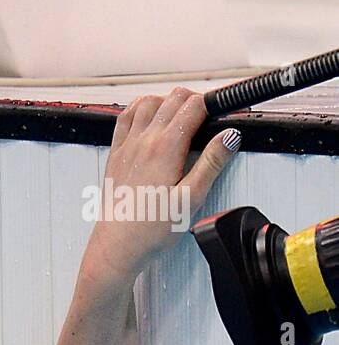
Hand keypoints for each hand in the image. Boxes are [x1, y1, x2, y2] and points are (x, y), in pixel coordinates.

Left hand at [84, 87, 240, 290]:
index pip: (194, 106)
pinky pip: (125, 117)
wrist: (116, 246)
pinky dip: (141, 108)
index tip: (225, 111)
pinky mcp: (116, 154)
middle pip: (173, 98)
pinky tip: (150, 119)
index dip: (214, 103)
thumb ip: (212, 163)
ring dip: (168, 101)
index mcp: (165, 148)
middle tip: (210, 115)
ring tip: (183, 115)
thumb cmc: (150, 229)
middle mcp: (143, 141)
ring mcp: (126, 146)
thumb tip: (230, 136)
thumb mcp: (191, 199)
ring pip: (147, 102)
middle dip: (196, 99)